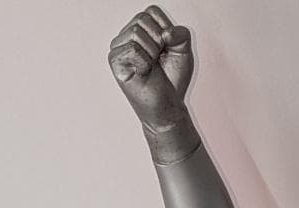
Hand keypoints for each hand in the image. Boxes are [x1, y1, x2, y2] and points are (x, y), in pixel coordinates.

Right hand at [108, 6, 192, 129]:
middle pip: (143, 19)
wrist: (168, 106)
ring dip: (152, 53)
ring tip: (151, 67)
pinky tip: (143, 72)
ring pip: (136, 32)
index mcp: (141, 28)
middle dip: (159, 42)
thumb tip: (166, 33)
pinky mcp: (115, 61)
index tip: (167, 49)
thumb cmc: (172, 79)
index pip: (152, 11)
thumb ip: (181, 34)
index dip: (167, 30)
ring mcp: (118, 47)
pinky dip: (144, 62)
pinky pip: (132, 49)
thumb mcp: (183, 50)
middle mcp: (127, 34)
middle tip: (158, 60)